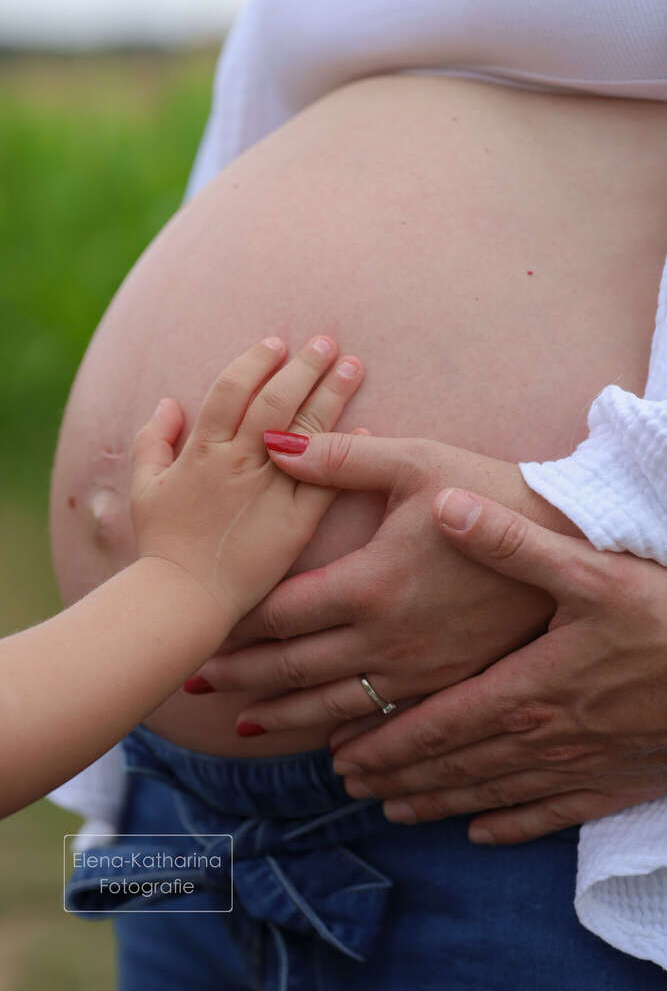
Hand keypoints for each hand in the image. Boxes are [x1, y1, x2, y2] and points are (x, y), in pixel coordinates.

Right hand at [130, 336, 363, 624]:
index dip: (256, 361)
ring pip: (306, 432)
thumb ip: (153, 439)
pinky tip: (366, 430)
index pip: (233, 389)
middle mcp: (238, 462)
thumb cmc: (161, 543)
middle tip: (329, 341)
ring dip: (331, 395)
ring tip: (353, 367)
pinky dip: (345, 454)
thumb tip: (169, 401)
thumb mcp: (145, 486)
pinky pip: (325, 483)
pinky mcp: (295, 524)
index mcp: (202, 450)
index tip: (278, 343)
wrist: (183, 598)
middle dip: (304, 366)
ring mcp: (269, 492)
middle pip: (277, 400)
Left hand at [191, 431, 577, 730]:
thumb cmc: (488, 492)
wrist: (567, 539)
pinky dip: (349, 733)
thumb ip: (339, 458)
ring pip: (333, 705)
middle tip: (197, 681)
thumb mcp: (415, 462)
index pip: (281, 614)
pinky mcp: (447, 682)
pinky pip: (386, 719)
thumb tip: (273, 440)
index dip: (237, 625)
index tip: (202, 630)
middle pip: (295, 668)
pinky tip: (332, 746)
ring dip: (283, 715)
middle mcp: (384, 637)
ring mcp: (417, 668)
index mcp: (368, 583)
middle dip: (242, 676)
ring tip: (243, 724)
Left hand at [329, 489, 666, 842]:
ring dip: (436, 802)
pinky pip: (547, 816)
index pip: (436, 723)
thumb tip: (446, 506)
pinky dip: (508, 825)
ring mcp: (574, 769)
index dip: (386, 742)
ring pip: (489, 793)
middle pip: (452, 764)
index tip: (343, 754)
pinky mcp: (610, 785)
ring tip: (391, 809)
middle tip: (347, 782)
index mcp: (523, 688)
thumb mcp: (591, 571)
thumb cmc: (665, 620)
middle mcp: (538, 738)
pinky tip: (480, 832)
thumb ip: (513, 543)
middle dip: (395, 775)